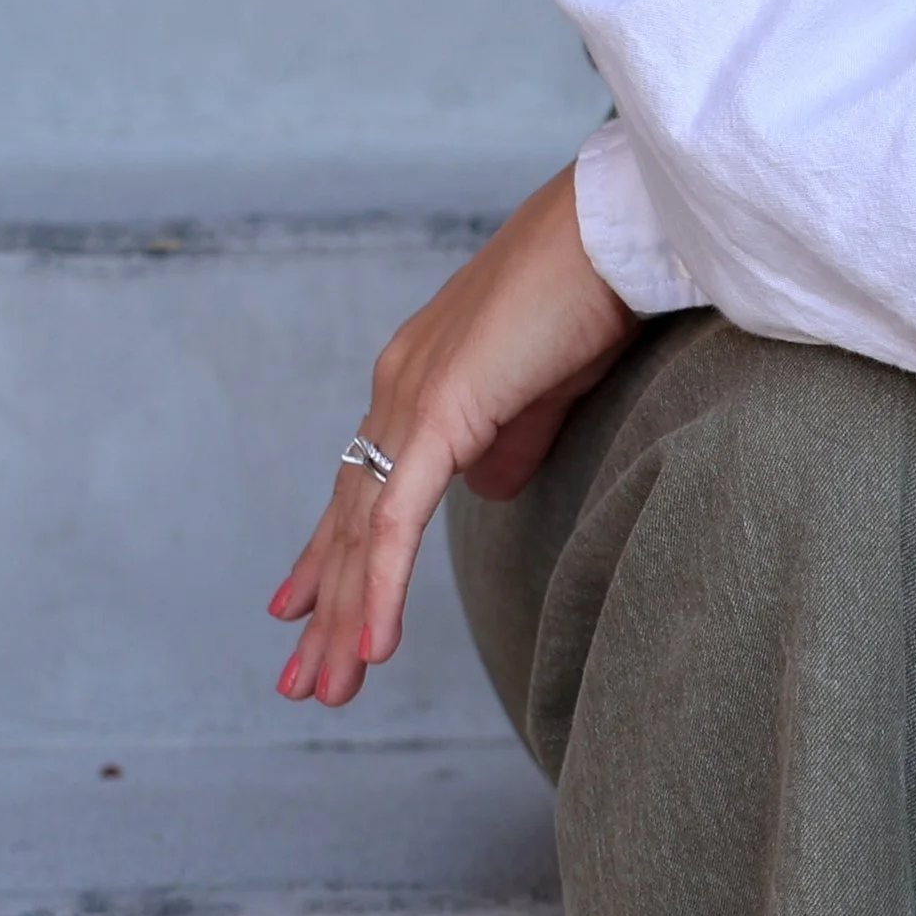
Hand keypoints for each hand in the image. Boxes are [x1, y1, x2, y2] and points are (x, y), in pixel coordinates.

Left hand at [268, 162, 636, 707]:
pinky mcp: (442, 413)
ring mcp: (413, 398)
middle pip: (349, 516)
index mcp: (420, 374)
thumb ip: (511, 436)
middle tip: (301, 680)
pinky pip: (399, 521)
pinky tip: (372, 647)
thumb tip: (486, 488)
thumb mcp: (547, 384)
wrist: (615, 228)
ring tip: (326, 687)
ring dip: (344, 616)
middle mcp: (399, 386)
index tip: (300, 610)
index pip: (363, 482)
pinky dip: (382, 588)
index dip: (333, 552)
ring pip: (362, 530)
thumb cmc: (595, 291)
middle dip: (325, 605)